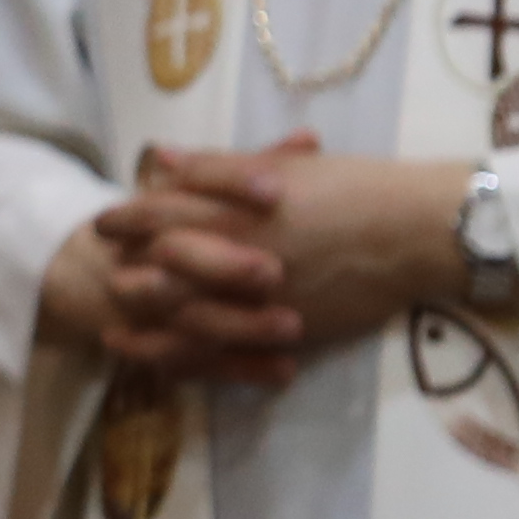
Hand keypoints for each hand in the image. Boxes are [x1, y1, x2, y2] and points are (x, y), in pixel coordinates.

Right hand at [45, 158, 300, 384]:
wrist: (91, 276)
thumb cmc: (169, 226)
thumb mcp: (202, 192)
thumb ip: (256, 167)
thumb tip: (310, 138)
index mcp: (158, 205)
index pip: (187, 183)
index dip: (227, 185)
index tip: (274, 191)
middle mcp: (144, 253)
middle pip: (175, 255)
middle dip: (222, 265)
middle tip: (275, 272)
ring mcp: (145, 305)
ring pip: (186, 318)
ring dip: (237, 325)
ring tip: (292, 327)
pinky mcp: (158, 348)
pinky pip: (196, 364)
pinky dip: (239, 369)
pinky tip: (284, 370)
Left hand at [47, 138, 469, 381]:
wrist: (416, 232)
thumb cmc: (356, 188)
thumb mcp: (286, 167)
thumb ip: (219, 167)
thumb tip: (164, 159)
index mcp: (236, 208)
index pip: (160, 213)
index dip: (126, 219)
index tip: (103, 223)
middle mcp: (238, 255)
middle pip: (160, 269)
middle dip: (125, 270)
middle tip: (102, 272)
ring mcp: (258, 299)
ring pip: (182, 317)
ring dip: (143, 321)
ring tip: (114, 323)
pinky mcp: (282, 331)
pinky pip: (221, 353)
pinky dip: (186, 357)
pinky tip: (164, 359)